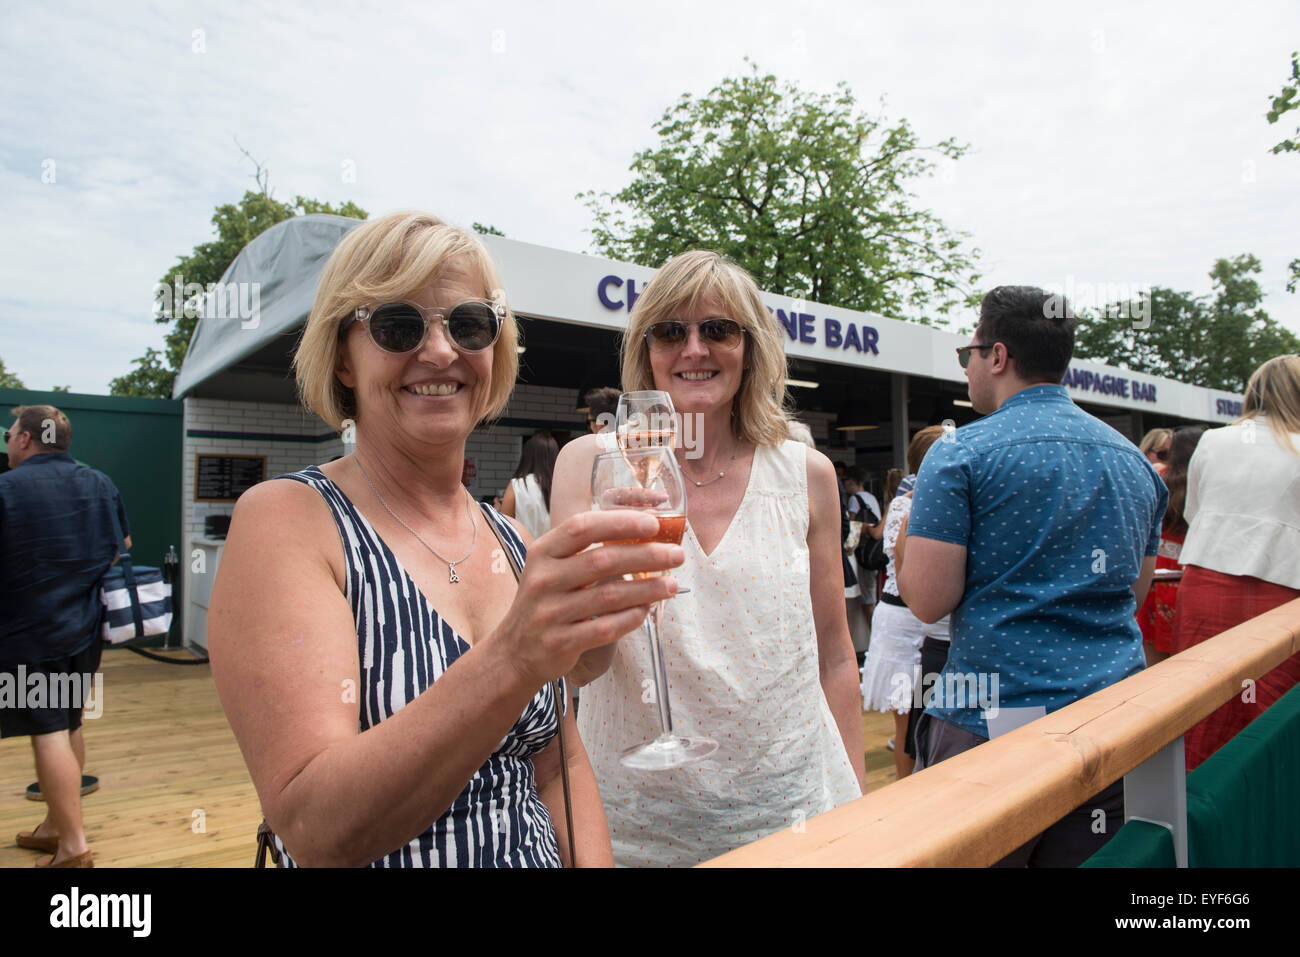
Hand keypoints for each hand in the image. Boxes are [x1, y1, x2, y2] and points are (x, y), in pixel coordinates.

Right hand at [488, 510, 683, 689]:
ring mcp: (549, 613)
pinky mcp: (559, 642)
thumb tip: (642, 532)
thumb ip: (585, 550)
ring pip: (608, 596)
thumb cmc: (545, 601)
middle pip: (602, 560)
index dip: (620, 522)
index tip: (653, 524)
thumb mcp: (552, 568)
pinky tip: (646, 611)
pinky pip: (604, 628)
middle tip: (676, 555)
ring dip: (647, 589)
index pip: (582, 527)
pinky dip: (630, 618)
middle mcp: (543, 579)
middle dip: (646, 555)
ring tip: (672, 585)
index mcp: (543, 552)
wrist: (515, 651)